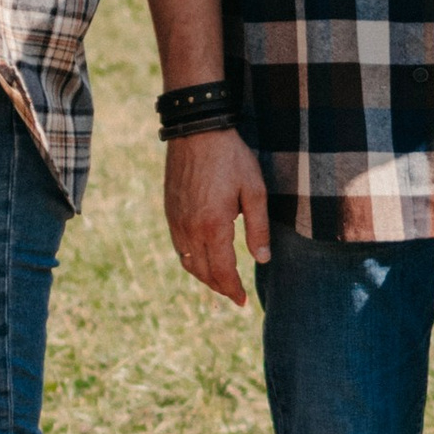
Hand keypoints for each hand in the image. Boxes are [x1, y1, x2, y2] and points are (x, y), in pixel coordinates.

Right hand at [163, 128, 269, 307]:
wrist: (197, 132)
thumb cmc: (231, 158)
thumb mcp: (255, 191)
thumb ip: (258, 229)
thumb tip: (262, 260)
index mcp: (213, 227)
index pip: (223, 272)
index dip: (233, 290)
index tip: (243, 301)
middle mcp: (190, 229)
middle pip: (204, 272)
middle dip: (220, 288)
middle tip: (234, 295)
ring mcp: (176, 221)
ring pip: (188, 263)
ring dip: (204, 277)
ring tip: (220, 282)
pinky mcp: (170, 212)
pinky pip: (179, 247)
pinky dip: (191, 261)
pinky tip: (203, 258)